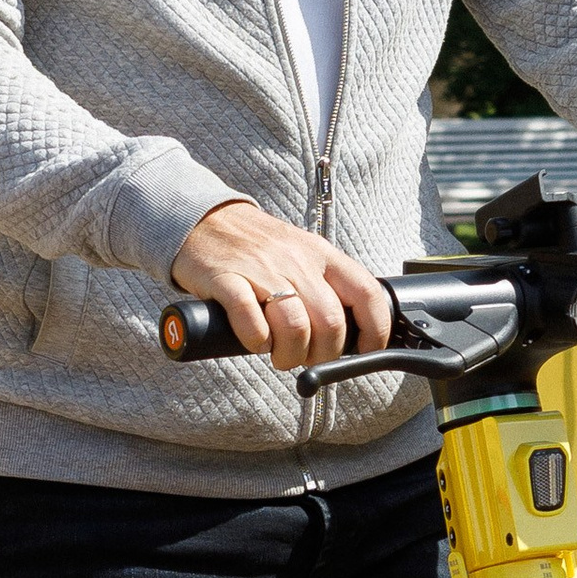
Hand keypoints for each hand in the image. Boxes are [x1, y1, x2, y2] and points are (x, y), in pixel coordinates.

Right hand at [170, 199, 394, 372]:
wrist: (202, 220)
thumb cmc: (256, 247)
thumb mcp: (302, 254)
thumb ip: (326, 285)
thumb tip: (350, 332)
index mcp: (322, 254)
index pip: (366, 293)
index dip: (374, 329)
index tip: (366, 350)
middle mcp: (297, 261)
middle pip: (330, 322)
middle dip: (323, 354)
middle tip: (308, 357)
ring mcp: (262, 270)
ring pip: (295, 327)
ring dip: (291, 354)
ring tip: (280, 355)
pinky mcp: (226, 280)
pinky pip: (251, 322)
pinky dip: (257, 341)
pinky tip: (255, 340)